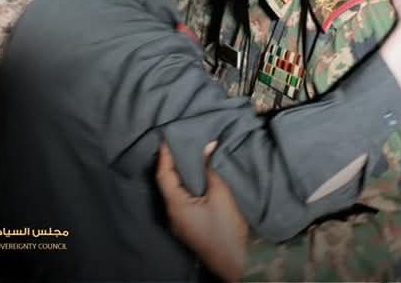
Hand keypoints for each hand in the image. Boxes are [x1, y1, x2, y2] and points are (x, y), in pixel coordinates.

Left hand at [156, 142, 246, 281]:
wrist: (236, 262)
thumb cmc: (226, 228)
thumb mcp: (220, 194)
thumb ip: (211, 169)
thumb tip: (207, 147)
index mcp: (175, 205)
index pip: (164, 175)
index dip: (165, 155)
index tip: (167, 138)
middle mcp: (172, 214)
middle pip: (167, 183)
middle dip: (172, 163)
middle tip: (180, 143)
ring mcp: (180, 222)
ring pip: (175, 192)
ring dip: (180, 174)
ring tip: (189, 155)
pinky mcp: (189, 226)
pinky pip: (182, 200)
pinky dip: (187, 185)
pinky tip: (197, 177)